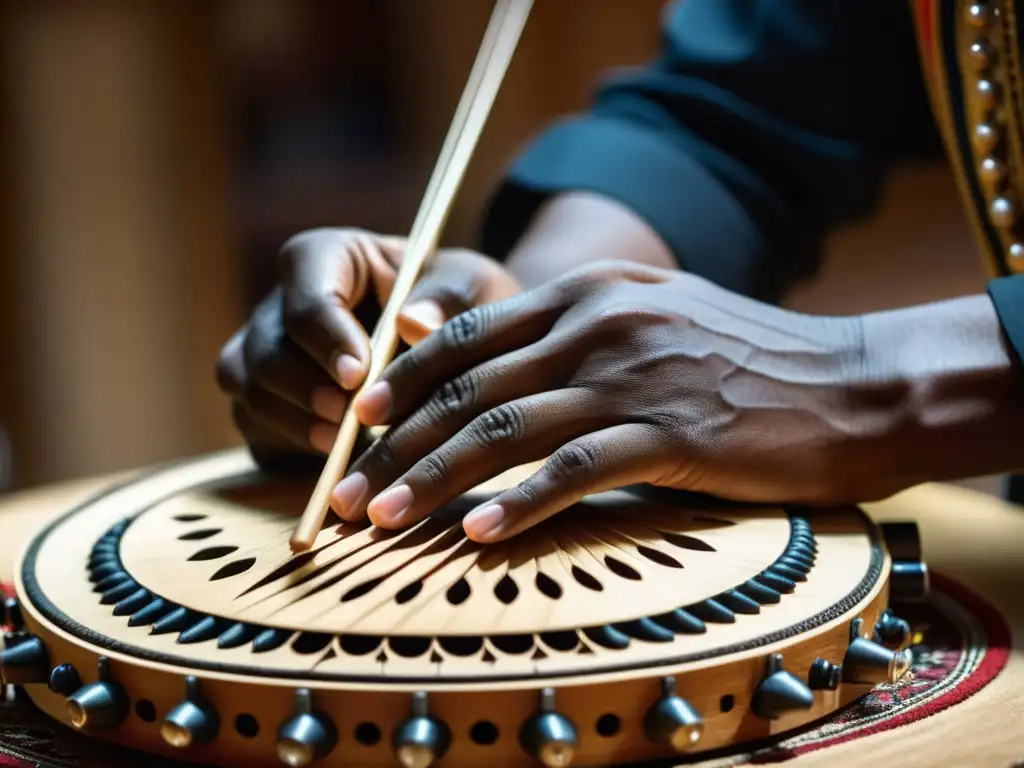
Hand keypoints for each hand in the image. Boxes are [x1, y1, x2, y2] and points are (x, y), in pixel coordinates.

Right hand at [216, 228, 519, 466]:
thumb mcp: (470, 287)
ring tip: (345, 444)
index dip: (325, 336)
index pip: (305, 294)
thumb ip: (448, 298)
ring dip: (296, 422)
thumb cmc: (456, 306)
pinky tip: (335, 460)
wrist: (447, 348)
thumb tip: (414, 324)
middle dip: (305, 389)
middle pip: (267, 349)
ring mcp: (261, 354)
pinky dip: (290, 446)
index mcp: (325, 258)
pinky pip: (255, 426)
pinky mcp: (262, 402)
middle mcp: (280, 304)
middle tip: (351, 419)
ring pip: (251, 389)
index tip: (359, 373)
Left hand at [335, 260, 877, 541]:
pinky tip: (476, 533)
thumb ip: (575, 330)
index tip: (360, 421)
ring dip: (435, 478)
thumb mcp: (655, 314)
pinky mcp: (673, 435)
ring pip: (506, 428)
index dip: (404, 377)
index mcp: (589, 292)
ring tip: (383, 520)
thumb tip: (500, 368)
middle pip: (470, 386)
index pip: (468, 333)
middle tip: (348, 490)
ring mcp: (636, 377)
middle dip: (398, 442)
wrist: (852, 384)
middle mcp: (601, 324)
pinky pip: (575, 469)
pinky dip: (517, 502)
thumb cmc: (747, 357)